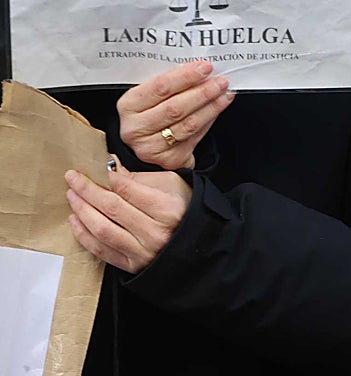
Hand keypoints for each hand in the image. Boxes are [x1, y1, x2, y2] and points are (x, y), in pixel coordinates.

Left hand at [66, 164, 191, 273]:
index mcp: (167, 209)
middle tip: (73, 180)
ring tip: (72, 197)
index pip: (127, 190)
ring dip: (82, 211)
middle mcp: (155, 232)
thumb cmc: (185, 209)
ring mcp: (143, 251)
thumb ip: (139, 178)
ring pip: (102, 230)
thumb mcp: (171, 185)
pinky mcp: (132, 265)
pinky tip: (76, 220)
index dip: (104, 178)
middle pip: (112, 208)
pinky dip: (84, 235)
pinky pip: (101, 250)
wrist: (195, 242)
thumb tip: (110, 168)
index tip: (87, 170)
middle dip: (87, 191)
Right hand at [117, 61, 233, 169]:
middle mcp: (135, 129)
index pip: (160, 87)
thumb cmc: (151, 110)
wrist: (147, 141)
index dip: (185, 76)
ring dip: (211, 107)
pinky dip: (209, 122)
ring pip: (188, 125)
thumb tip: (201, 70)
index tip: (205, 67)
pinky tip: (217, 110)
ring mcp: (150, 147)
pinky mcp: (168, 160)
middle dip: (203, 93)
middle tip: (221, 82)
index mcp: (129, 105)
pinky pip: (195, 138)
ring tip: (225, 94)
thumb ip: (170, 83)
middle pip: (175, 108)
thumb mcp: (150, 94)